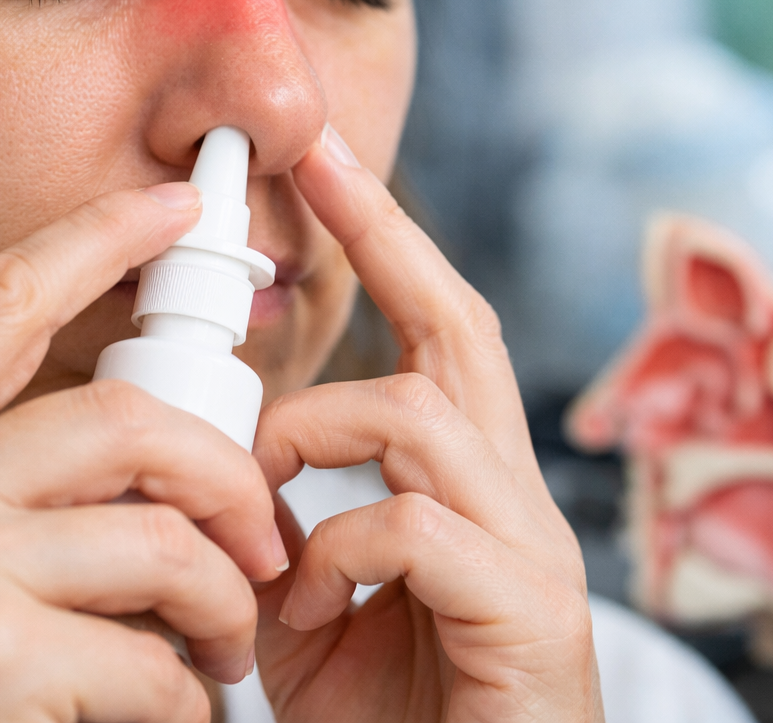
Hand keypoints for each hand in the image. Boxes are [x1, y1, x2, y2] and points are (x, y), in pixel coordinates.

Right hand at [0, 184, 286, 722]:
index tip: (173, 205)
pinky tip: (170, 720)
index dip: (92, 237)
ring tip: (223, 652)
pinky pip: (156, 662)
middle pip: (122, 420)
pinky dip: (190, 699)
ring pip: (162, 541)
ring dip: (223, 604)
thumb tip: (146, 461)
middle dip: (224, 475)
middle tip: (259, 540)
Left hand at [251, 127, 603, 722]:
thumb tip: (244, 459)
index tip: (323, 162)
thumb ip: (292, 528)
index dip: (386, 240)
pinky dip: (335, 553)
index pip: (433, 332)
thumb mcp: (315, 612)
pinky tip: (301, 613)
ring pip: (420, 412)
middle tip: (316, 159)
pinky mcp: (528, 612)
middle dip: (384, 234)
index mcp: (465, 486)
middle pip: (458, 327)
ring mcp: (528, 549)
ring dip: (312, 440)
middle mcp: (511, 497)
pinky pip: (413, 525)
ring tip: (265, 518)